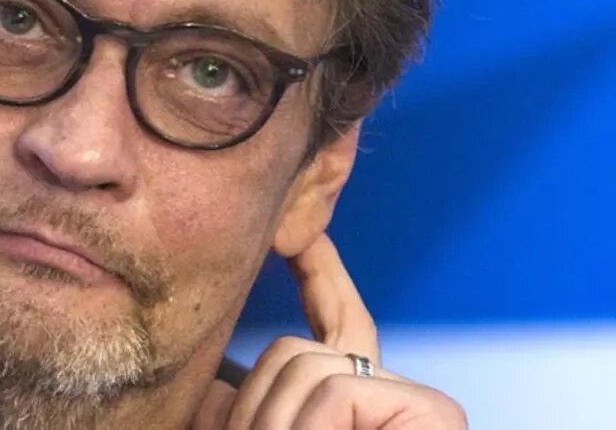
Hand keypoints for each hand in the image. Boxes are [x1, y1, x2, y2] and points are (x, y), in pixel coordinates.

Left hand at [193, 234, 466, 428]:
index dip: (319, 273)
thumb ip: (238, 411)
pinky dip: (311, 428)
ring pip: (309, 364)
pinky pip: (339, 388)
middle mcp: (386, 402)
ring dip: (274, 426)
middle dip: (259, 405)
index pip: (336, 325)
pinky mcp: (438, 417)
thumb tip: (206, 381)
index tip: (297, 233)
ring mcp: (415, 409)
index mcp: (343, 411)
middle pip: (302, 350)